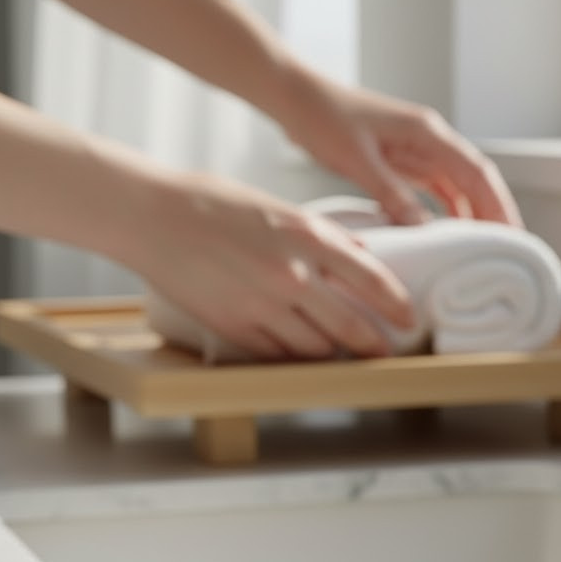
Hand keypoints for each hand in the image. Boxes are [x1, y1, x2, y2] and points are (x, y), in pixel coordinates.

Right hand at [129, 172, 415, 360]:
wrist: (152, 218)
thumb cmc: (213, 204)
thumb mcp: (279, 208)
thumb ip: (321, 237)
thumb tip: (360, 257)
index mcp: (306, 236)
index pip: (370, 278)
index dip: (396, 304)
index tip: (408, 318)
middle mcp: (290, 274)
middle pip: (349, 326)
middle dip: (373, 344)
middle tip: (385, 352)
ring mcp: (263, 306)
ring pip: (316, 348)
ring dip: (333, 353)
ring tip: (341, 352)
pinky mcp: (236, 328)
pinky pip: (279, 355)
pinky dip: (294, 356)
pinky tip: (300, 352)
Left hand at [278, 73, 522, 227]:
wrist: (296, 98)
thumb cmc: (323, 119)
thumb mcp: (357, 161)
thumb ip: (392, 194)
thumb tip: (424, 230)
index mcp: (426, 132)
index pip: (476, 173)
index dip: (497, 206)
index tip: (511, 235)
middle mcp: (429, 139)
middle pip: (476, 179)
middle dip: (494, 213)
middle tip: (508, 249)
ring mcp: (417, 149)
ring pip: (458, 186)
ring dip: (473, 214)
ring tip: (484, 248)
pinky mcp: (402, 160)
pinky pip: (435, 189)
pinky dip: (447, 211)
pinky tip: (450, 234)